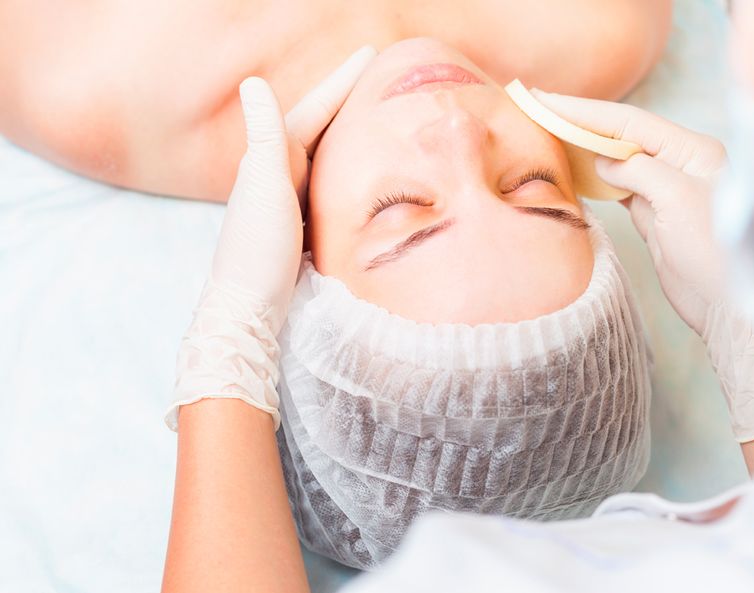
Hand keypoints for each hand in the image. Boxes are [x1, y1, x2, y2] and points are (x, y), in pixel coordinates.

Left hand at [166, 46, 376, 430]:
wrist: (246, 309)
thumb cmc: (255, 251)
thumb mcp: (263, 189)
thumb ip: (263, 137)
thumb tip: (253, 82)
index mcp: (272, 158)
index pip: (314, 108)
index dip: (342, 81)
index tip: (372, 55)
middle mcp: (278, 173)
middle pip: (321, 126)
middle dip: (348, 100)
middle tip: (382, 78)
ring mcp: (288, 199)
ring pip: (325, 154)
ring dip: (348, 132)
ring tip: (377, 116)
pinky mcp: (299, 224)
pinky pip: (329, 182)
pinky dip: (346, 167)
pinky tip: (360, 173)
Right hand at [532, 90, 725, 333]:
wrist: (727, 306)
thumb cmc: (714, 252)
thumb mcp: (678, 200)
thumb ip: (639, 172)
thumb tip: (604, 163)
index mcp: (693, 150)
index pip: (630, 122)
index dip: (586, 111)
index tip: (547, 100)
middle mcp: (679, 163)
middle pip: (621, 135)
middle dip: (581, 121)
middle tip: (538, 107)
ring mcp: (665, 189)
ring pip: (616, 159)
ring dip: (583, 147)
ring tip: (548, 131)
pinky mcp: (653, 214)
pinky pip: (616, 186)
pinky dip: (592, 177)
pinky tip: (572, 168)